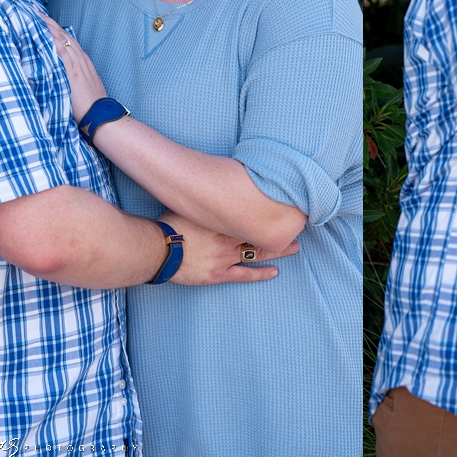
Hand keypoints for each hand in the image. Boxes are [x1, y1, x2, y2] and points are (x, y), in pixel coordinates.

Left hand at [43, 15, 107, 122]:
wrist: (101, 114)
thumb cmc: (90, 104)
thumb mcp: (80, 86)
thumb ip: (69, 77)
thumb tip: (55, 75)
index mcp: (82, 61)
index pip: (66, 39)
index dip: (53, 28)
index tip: (40, 18)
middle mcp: (80, 59)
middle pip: (62, 35)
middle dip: (48, 22)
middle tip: (33, 10)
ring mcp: (77, 64)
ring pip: (61, 39)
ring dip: (48, 27)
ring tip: (35, 16)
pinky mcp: (73, 72)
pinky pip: (62, 52)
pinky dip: (53, 41)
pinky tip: (44, 33)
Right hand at [160, 210, 298, 284]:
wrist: (159, 249)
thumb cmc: (171, 224)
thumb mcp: (192, 205)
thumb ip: (208, 200)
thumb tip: (216, 182)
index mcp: (223, 219)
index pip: (253, 212)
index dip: (269, 211)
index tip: (283, 207)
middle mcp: (228, 237)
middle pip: (260, 232)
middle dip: (279, 230)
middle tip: (297, 226)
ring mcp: (225, 257)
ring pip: (257, 252)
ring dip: (278, 250)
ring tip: (294, 247)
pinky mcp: (218, 274)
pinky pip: (244, 274)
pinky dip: (260, 274)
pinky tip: (274, 272)